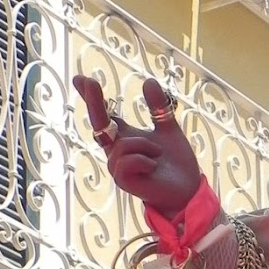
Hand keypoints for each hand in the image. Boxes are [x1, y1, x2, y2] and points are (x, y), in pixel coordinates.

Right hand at [73, 74, 199, 219]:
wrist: (188, 189)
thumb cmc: (177, 164)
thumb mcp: (168, 129)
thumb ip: (158, 108)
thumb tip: (148, 80)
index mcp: (125, 139)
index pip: (105, 116)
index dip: (93, 97)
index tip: (80, 78)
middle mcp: (117, 152)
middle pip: (99, 123)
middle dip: (93, 102)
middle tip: (89, 81)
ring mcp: (117, 167)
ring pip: (123, 143)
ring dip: (146, 146)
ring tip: (158, 157)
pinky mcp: (122, 180)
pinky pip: (127, 159)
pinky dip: (145, 160)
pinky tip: (152, 168)